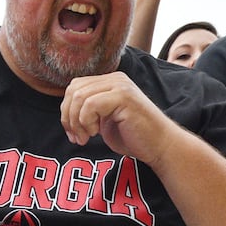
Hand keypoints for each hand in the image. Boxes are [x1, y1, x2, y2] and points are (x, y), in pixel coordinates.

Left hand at [59, 71, 176, 165]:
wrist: (160, 147)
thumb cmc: (134, 137)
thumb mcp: (105, 120)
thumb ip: (88, 110)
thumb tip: (65, 111)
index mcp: (110, 82)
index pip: (75, 87)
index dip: (67, 111)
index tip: (73, 133)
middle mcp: (115, 79)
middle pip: (74, 89)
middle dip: (68, 117)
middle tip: (77, 138)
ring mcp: (120, 86)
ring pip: (79, 96)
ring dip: (76, 122)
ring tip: (86, 138)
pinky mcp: (124, 97)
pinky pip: (90, 105)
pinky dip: (86, 122)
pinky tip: (96, 134)